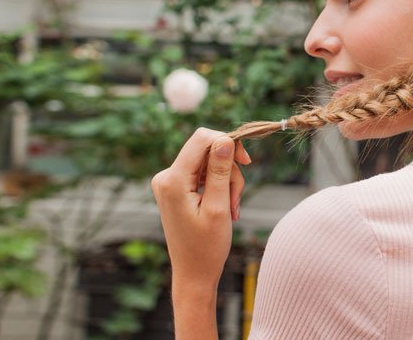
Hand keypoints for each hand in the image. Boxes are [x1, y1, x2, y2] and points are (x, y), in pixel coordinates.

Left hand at [151, 127, 251, 287]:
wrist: (193, 273)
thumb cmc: (207, 246)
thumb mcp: (218, 207)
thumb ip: (219, 171)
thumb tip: (225, 139)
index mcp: (172, 180)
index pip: (202, 139)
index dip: (227, 142)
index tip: (246, 162)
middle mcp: (165, 176)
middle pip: (207, 151)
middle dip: (229, 170)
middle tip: (237, 198)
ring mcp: (169, 181)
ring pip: (209, 162)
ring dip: (226, 181)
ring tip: (232, 209)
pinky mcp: (176, 187)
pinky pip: (203, 173)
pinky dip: (218, 186)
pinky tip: (224, 207)